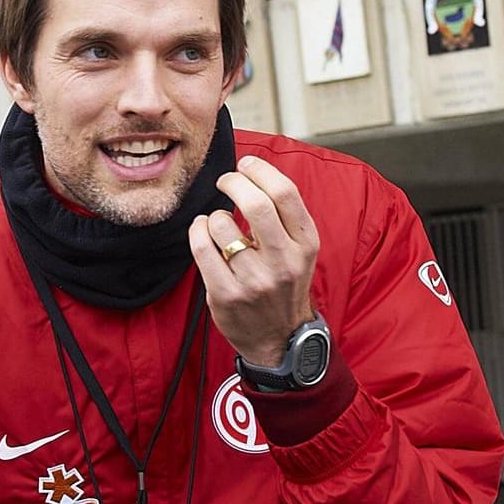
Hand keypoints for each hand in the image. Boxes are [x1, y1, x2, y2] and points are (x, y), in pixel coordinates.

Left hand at [188, 155, 318, 367]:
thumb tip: (253, 172)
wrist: (279, 338)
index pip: (285, 193)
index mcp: (306, 244)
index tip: (245, 165)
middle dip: (234, 182)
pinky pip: (202, 247)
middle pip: (256, 204)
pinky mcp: (226, 294)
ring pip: (222, 224)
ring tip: (216, 222)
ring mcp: (255, 280)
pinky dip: (197, 231)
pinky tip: (203, 232)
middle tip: (225, 181)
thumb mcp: (299, 250)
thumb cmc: (283, 283)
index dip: (260, 170)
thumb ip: (283, 216)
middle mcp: (284, 261)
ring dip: (212, 214)